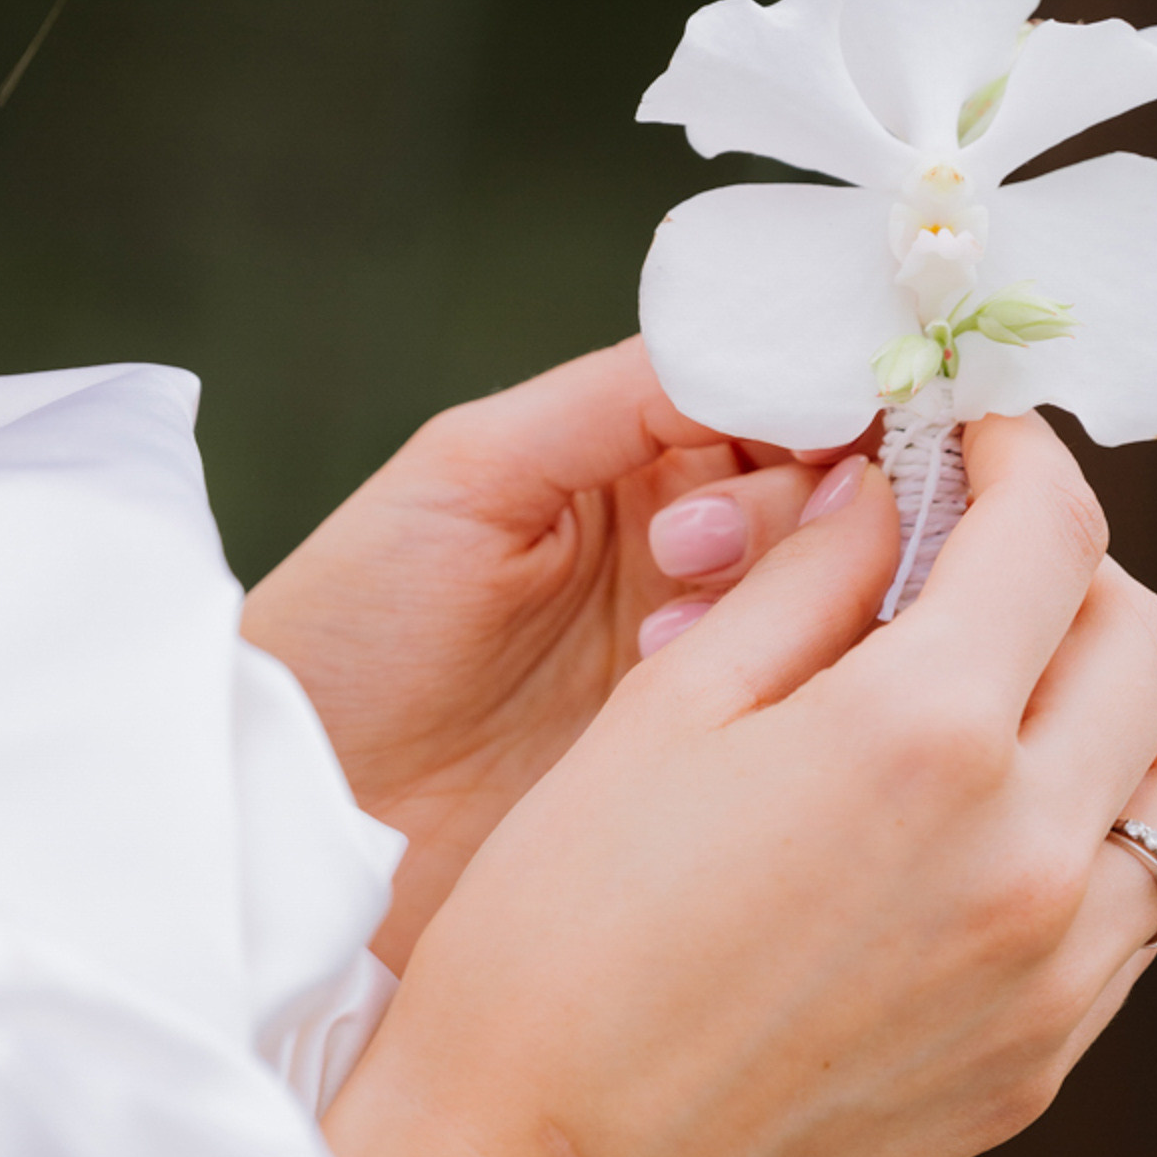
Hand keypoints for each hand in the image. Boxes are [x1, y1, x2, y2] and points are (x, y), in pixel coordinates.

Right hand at [147, 414, 1156, 1156]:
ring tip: (996, 717)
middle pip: (1148, 642)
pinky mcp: (1038, 1065)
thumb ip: (804, 585)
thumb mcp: (663, 718)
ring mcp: (1051, 973)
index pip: (1051, 533)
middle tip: (966, 572)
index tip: (971, 448)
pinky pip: (1134, 915)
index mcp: (923, 733)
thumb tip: (886, 493)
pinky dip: (1091, 843)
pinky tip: (968, 843)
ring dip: (1118, 719)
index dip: (1015, 458)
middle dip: (1066, 575)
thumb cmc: (557, 939)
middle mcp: (1027, 849)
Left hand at [241, 336, 853, 964]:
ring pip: (844, 580)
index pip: (781, 389)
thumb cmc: (355, 628)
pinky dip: (797, 668)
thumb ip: (618, 397)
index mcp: (636, 452)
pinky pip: (819, 685)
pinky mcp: (727, 748)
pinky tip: (703, 682)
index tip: (839, 410)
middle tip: (684, 544)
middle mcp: (699, 540)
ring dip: (784, 584)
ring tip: (662, 627)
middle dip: (798, 494)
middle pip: (836, 481)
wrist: (313, 806)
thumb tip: (760, 349)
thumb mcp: (472, 471)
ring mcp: (722, 646)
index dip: (824, 388)